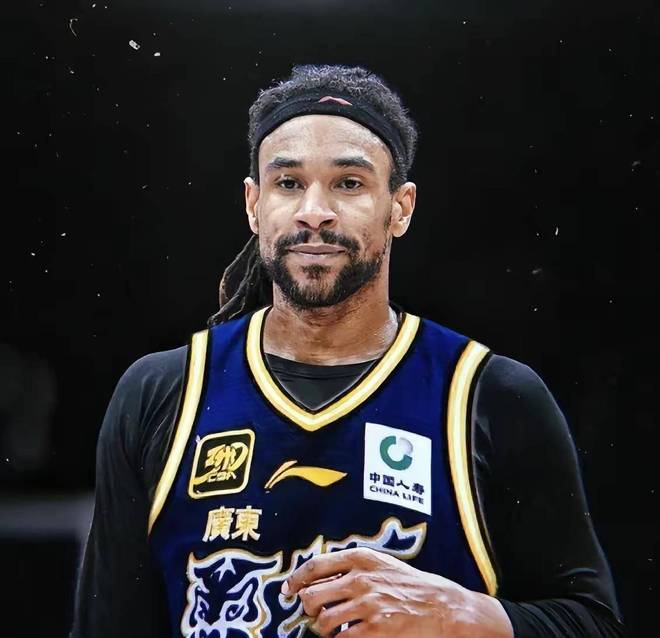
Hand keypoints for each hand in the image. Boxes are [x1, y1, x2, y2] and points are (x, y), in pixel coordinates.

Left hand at [281, 547, 512, 636]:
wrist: (442, 605)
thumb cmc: (411, 584)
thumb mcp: (381, 564)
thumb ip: (353, 566)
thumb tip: (320, 576)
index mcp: (361, 558)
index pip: (315, 566)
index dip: (295, 580)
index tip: (287, 590)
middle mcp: (360, 579)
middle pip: (313, 596)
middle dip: (308, 608)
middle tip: (314, 614)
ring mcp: (367, 605)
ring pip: (324, 621)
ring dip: (324, 628)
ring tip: (335, 627)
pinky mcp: (376, 630)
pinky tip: (349, 635)